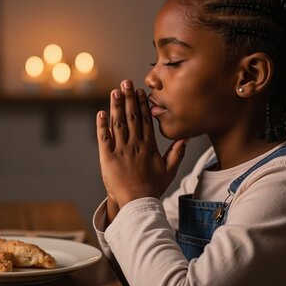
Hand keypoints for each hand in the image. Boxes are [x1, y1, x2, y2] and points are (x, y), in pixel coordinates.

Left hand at [96, 79, 187, 208]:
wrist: (138, 202)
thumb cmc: (153, 187)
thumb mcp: (169, 170)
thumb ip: (176, 153)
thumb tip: (185, 137)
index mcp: (149, 146)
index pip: (146, 120)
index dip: (142, 104)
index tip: (140, 91)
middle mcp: (135, 144)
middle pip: (132, 116)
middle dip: (128, 98)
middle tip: (126, 82)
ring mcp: (121, 150)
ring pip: (118, 123)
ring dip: (116, 106)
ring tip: (115, 91)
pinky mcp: (108, 157)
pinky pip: (104, 138)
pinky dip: (102, 125)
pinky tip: (101, 112)